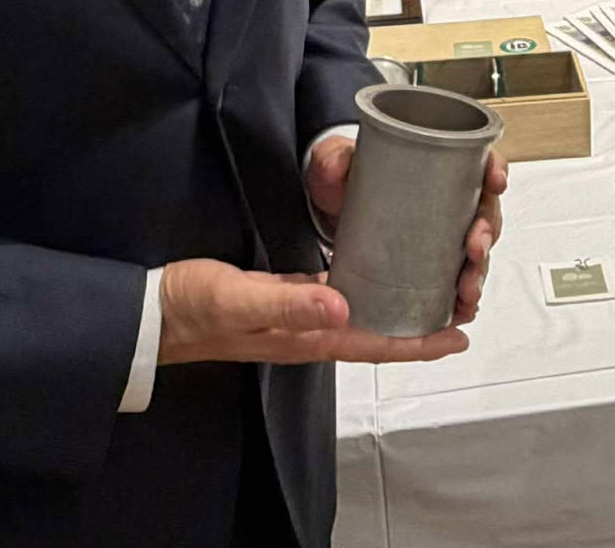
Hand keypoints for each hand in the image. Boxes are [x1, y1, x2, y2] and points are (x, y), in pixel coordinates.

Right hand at [155, 258, 468, 365]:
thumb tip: (342, 304)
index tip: (458, 337)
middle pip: (377, 333)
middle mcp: (309, 329)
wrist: (155, 312)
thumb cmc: (193, 307)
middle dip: (418, 328)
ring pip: (361, 314)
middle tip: (459, 308)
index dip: (418, 344)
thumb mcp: (239, 299)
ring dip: (395, 307)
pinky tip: (374, 269)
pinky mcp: (285, 296)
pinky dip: (364, 286)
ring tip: (430, 289)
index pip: (375, 344)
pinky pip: (337, 295)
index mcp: (306, 336)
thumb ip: (287, 303)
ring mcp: (298, 315)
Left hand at [305, 139, 508, 325]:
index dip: (495, 170)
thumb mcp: (335, 163)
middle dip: (488, 232)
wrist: (329, 211)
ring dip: (479, 271)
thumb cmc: (343, 180)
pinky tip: (460, 308)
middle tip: (475, 247)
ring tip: (466, 288)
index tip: (495, 180)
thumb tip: (336, 164)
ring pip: (477, 251)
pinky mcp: (431, 265)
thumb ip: (333, 160)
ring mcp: (443, 234)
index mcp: (437, 165)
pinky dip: (464, 296)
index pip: (479, 162)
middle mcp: (449, 199)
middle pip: (486, 212)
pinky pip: (458, 281)